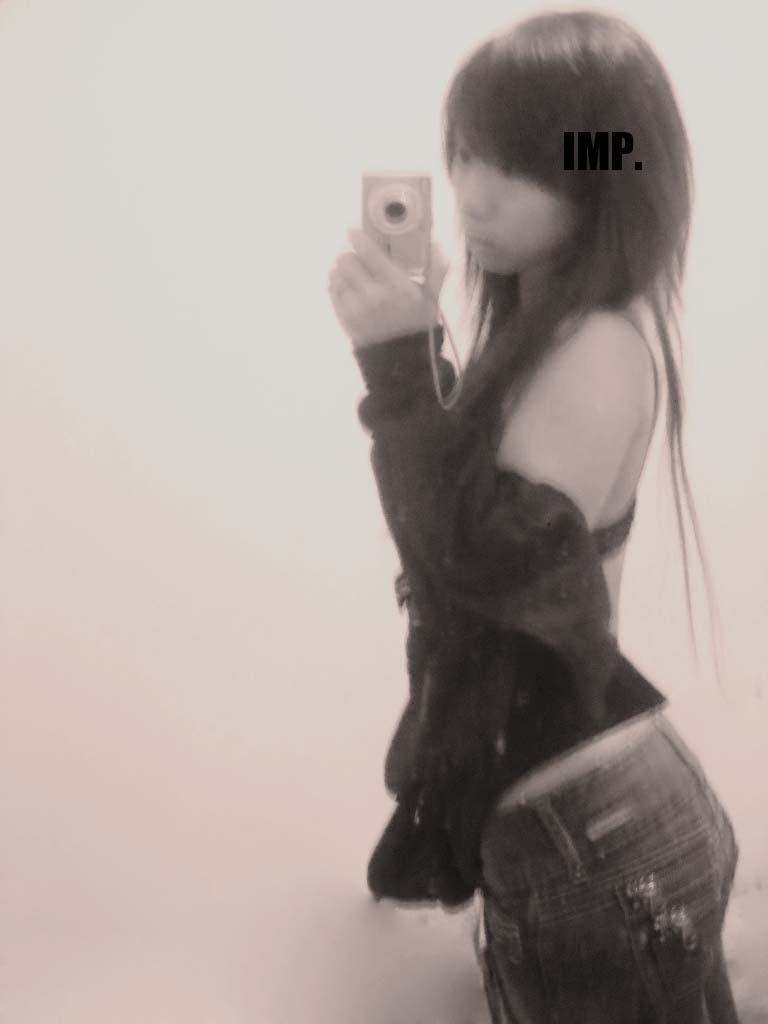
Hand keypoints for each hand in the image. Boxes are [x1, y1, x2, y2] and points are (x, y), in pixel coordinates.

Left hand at [328, 229, 449, 348]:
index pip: (369, 252)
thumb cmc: (418, 326)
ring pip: (337, 273)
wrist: (401, 361)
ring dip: (343, 270)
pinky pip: (333, 290)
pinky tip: (349, 288)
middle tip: (359, 258)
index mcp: (397, 286)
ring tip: (354, 275)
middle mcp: (374, 295)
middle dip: (352, 255)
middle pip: (347, 259)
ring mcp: (356, 307)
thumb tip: (437, 245)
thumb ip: (436, 271)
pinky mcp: (344, 317)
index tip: (353, 230)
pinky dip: (338, 284)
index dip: (358, 237)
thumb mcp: (432, 298)